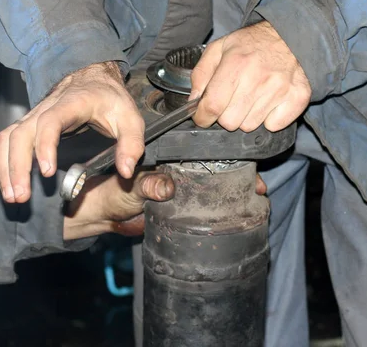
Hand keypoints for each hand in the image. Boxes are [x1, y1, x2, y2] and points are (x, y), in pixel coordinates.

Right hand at [0, 62, 144, 202]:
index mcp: (72, 103)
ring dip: (6, 168)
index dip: (45, 146)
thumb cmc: (110, 100)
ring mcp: (33, 115)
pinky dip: (4, 163)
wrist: (94, 79)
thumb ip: (131, 144)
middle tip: (22, 196)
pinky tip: (10, 186)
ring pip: (9, 138)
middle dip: (18, 166)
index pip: (50, 122)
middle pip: (22, 134)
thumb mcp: (131, 119)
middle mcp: (46, 107)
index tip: (48, 173)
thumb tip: (126, 171)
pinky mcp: (28, 124)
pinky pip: (8, 142)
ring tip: (12, 197)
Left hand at [63, 171, 267, 239]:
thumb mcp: (131, 187)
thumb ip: (147, 186)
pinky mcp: (184, 207)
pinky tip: (241, 210)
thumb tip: (165, 187)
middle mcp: (181, 170)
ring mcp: (185, 188)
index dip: (226, 154)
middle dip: (241, 174)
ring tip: (257, 194)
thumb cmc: (115, 194)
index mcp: (170, 157)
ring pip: (217, 185)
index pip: (203, 150)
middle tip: (260, 185)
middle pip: (217, 167)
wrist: (106, 216)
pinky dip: (225, 207)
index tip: (247, 163)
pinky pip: (208, 204)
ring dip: (237, 189)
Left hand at [190, 20, 310, 131]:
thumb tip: (195, 101)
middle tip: (231, 100)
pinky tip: (268, 102)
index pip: (213, 106)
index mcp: (236, 64)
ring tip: (251, 97)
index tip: (203, 116)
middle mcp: (259, 78)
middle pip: (230, 122)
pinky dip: (268, 119)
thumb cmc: (251, 45)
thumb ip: (201, 74)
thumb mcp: (219, 49)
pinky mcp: (297, 98)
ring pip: (250, 126)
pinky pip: (273, 126)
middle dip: (225, 115)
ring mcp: (280, 89)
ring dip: (246, 117)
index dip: (202, 116)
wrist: (290, 36)